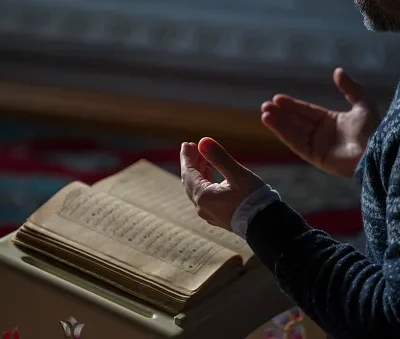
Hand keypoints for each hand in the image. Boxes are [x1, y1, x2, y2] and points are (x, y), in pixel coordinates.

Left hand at [180, 137, 264, 230]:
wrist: (266, 226)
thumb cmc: (253, 199)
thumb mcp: (237, 175)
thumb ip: (219, 157)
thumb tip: (203, 141)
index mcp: (203, 196)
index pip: (188, 173)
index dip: (187, 157)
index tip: (186, 144)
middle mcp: (202, 207)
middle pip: (190, 181)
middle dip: (192, 163)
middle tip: (193, 147)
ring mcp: (209, 214)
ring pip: (198, 189)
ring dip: (199, 173)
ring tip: (204, 158)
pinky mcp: (218, 217)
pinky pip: (205, 197)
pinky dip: (205, 183)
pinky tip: (211, 175)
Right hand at [261, 68, 379, 176]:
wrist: (374, 152)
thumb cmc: (371, 130)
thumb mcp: (362, 104)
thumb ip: (350, 88)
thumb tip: (337, 71)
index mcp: (330, 121)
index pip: (306, 111)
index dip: (292, 105)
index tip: (276, 98)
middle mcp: (321, 133)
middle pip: (296, 121)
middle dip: (280, 114)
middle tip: (264, 105)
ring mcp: (316, 145)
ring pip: (293, 131)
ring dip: (278, 123)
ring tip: (264, 114)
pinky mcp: (314, 157)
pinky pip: (295, 143)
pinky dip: (283, 134)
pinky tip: (273, 124)